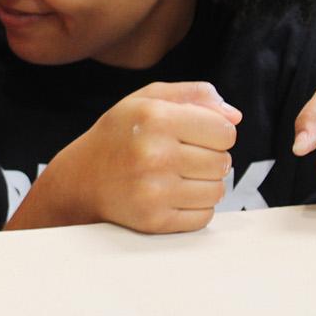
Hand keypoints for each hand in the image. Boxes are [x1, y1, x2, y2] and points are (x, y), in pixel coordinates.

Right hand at [16, 82, 241, 233]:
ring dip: (205, 184)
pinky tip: (173, 195)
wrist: (81, 180)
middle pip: (223, 162)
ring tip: (178, 176)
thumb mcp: (147, 99)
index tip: (196, 134)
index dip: (215, 131)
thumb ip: (194, 95)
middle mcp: (155, 154)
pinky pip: (204, 216)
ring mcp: (154, 191)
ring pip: (217, 191)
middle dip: (210, 158)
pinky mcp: (154, 221)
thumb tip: (234, 116)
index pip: (225, 131)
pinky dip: (196, 207)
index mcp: (156, 118)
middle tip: (183, 156)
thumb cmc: (119, 135)